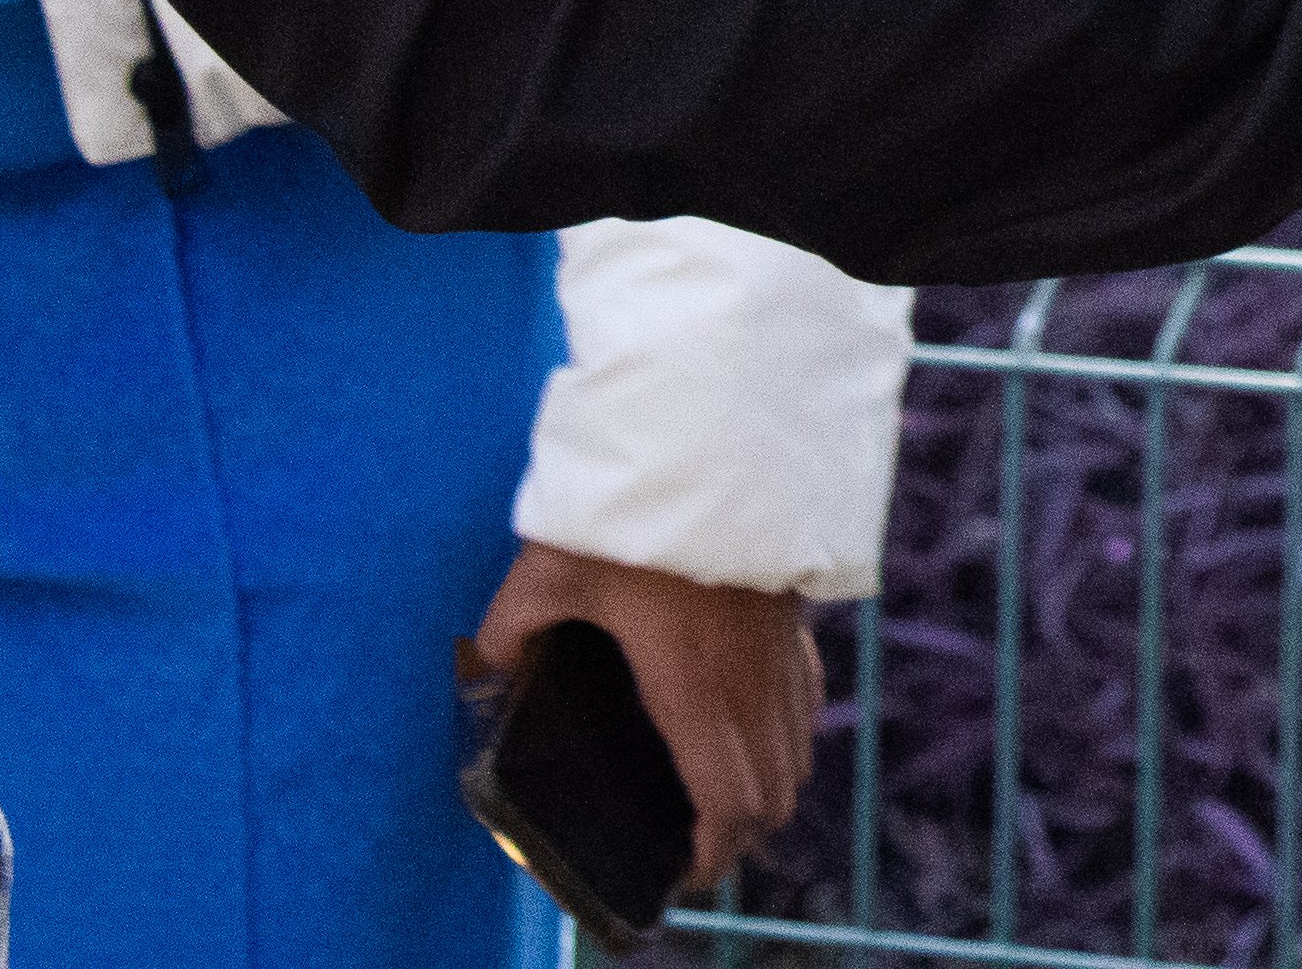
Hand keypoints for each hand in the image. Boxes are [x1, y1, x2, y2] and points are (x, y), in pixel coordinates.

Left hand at [463, 540, 820, 892]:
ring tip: (724, 795)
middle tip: (696, 845)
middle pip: (773, 790)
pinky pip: (807, 696)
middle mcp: (750, 680)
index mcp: (693, 686)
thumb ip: (513, 628)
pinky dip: (788, 730)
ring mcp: (782, 647)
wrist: (723, 430)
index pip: (727, 801)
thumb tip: (494, 667)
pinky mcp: (797, 614)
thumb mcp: (550, 567)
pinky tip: (755, 720)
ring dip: (769, 785)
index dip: (712, 853)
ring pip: (797, 747)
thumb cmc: (635, 505)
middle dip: (741, 832)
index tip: (685, 871)